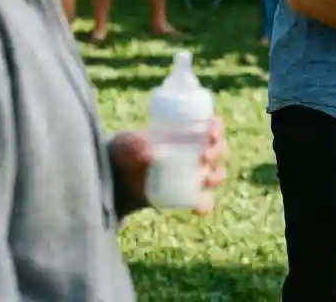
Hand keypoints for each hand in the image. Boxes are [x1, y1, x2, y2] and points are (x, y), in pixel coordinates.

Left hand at [110, 117, 228, 215]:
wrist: (117, 177)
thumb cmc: (126, 151)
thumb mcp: (127, 145)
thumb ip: (136, 146)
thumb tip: (150, 154)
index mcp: (187, 132)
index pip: (211, 127)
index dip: (217, 128)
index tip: (210, 132)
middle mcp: (196, 152)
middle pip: (219, 150)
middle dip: (217, 152)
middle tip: (204, 155)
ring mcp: (193, 174)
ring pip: (216, 175)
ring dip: (216, 176)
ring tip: (204, 179)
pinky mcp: (186, 195)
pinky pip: (203, 201)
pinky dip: (204, 205)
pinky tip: (198, 208)